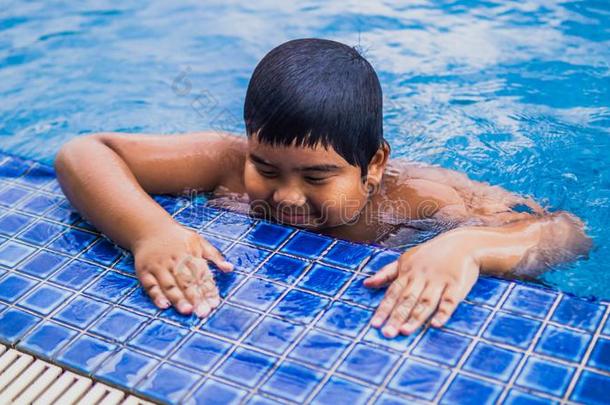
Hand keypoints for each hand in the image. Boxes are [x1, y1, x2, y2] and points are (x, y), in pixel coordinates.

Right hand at [133, 225, 232, 316]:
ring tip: (187, 311)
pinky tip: (164, 306)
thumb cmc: (178, 238)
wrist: (149, 228)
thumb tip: (230, 268)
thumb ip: (215, 256)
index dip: (208, 290)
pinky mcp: (144, 272)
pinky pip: (150, 285)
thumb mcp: (199, 241)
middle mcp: (174, 261)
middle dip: (195, 297)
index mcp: (190, 254)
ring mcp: (158, 267)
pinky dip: (156, 296)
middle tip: (203, 312)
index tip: (215, 304)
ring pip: (169, 285)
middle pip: (186, 281)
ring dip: (178, 298)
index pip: (201, 274)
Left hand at [364, 234, 479, 337]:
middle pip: (407, 299)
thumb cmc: (430, 254)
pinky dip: (443, 312)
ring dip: (416, 317)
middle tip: (387, 334)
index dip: (384, 309)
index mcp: (408, 272)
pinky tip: (436, 324)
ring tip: (405, 331)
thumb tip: (365, 284)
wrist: (463, 243)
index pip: (393, 293)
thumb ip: (386, 273)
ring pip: (426, 302)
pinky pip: (450, 300)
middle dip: (397, 317)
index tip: (375, 325)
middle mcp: (422, 277)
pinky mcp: (457, 284)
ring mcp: (439, 281)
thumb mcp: (406, 259)